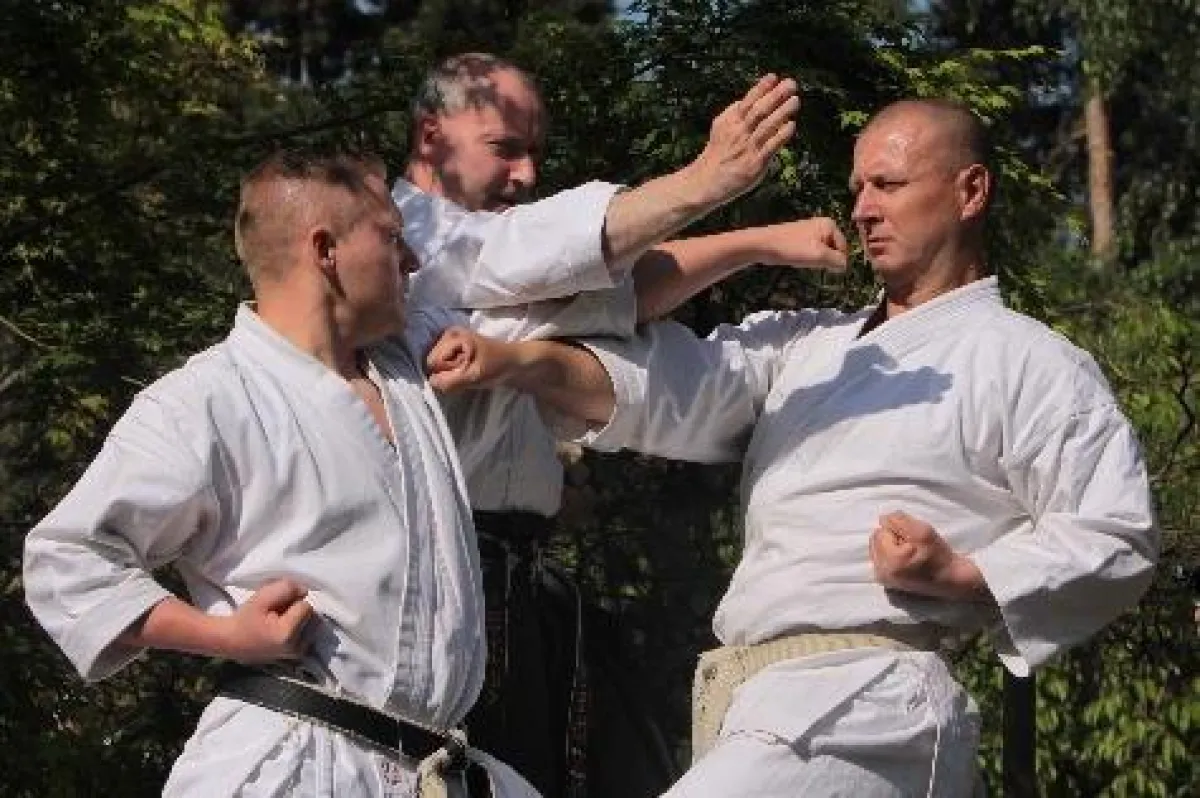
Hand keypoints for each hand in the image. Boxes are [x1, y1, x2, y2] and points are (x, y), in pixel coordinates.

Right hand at [219, 579, 313, 662]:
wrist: (231, 642)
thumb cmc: (245, 618)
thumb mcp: (262, 597)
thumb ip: (287, 588)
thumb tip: (305, 591)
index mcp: (287, 634)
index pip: (306, 606)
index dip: (292, 602)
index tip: (275, 607)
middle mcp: (296, 647)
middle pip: (312, 617)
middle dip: (297, 611)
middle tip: (277, 614)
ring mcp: (297, 654)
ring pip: (311, 626)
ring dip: (299, 620)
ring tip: (279, 623)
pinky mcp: (297, 656)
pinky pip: (308, 635)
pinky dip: (299, 630)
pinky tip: (282, 631)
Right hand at [426, 326, 512, 392]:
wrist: (513, 361)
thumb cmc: (497, 366)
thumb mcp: (475, 376)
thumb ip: (452, 381)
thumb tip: (431, 382)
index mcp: (452, 336)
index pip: (433, 363)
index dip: (448, 372)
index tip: (466, 369)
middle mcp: (447, 334)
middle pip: (432, 362)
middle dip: (447, 371)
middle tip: (467, 370)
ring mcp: (448, 340)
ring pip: (435, 365)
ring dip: (449, 372)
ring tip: (467, 369)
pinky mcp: (451, 347)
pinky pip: (441, 364)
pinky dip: (451, 371)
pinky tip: (464, 368)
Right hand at [687, 74, 799, 204]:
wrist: (705, 181)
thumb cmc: (718, 153)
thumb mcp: (721, 128)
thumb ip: (735, 113)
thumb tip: (751, 97)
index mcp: (730, 121)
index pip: (747, 101)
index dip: (761, 88)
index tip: (773, 77)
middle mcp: (739, 133)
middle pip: (759, 110)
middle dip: (776, 95)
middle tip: (791, 84)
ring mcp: (747, 148)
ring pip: (766, 126)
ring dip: (782, 112)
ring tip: (795, 100)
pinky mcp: (755, 164)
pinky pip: (770, 147)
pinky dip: (781, 135)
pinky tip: (792, 125)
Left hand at [754, 217, 848, 272]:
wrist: (764, 245)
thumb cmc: (792, 248)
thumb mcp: (819, 256)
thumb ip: (837, 261)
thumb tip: (845, 266)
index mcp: (829, 225)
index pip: (843, 248)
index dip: (836, 261)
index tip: (823, 266)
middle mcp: (822, 224)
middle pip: (833, 250)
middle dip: (824, 260)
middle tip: (810, 262)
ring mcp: (810, 230)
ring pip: (821, 253)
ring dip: (814, 260)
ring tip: (802, 259)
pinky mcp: (800, 238)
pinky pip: (810, 252)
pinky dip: (806, 258)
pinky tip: (796, 258)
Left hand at [869, 512, 988, 601]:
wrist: (951, 580)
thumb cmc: (939, 556)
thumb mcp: (922, 531)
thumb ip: (899, 521)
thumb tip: (882, 518)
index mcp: (890, 562)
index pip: (882, 531)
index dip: (899, 530)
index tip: (915, 540)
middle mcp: (881, 573)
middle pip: (876, 539)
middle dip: (892, 537)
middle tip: (913, 545)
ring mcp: (882, 578)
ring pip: (877, 547)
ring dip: (892, 545)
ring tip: (910, 552)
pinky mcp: (886, 580)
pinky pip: (880, 557)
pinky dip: (891, 553)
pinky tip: (906, 558)